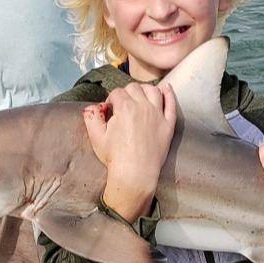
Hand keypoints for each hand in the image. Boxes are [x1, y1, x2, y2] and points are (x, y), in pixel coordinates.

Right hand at [83, 84, 176, 221]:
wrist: (135, 174)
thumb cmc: (115, 157)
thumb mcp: (96, 137)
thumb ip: (91, 118)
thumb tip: (92, 107)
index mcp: (125, 107)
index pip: (117, 93)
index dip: (111, 99)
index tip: (110, 110)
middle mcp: (143, 107)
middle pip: (134, 88)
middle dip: (126, 93)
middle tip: (123, 105)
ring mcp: (158, 115)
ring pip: (153, 91)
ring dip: (145, 90)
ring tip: (140, 96)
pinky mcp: (168, 125)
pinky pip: (171, 104)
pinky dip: (169, 94)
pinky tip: (166, 88)